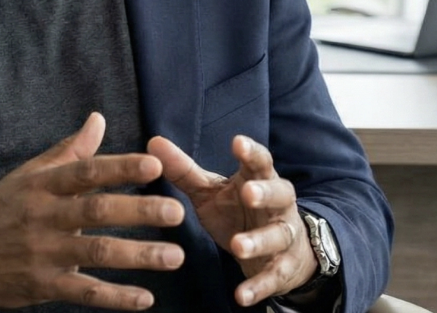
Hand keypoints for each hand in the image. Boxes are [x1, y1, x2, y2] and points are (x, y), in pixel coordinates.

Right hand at [0, 113, 186, 311]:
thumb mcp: (26, 176)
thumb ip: (67, 152)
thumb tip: (98, 119)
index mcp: (42, 185)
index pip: (86, 172)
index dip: (121, 167)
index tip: (155, 164)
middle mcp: (43, 217)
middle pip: (96, 211)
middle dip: (139, 211)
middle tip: (176, 211)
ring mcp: (42, 253)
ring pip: (96, 253)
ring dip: (138, 256)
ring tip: (174, 256)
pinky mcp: (41, 286)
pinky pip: (84, 292)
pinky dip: (115, 298)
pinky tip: (145, 299)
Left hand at [147, 134, 316, 306]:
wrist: (282, 251)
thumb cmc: (239, 211)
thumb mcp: (212, 191)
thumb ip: (184, 170)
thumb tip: (153, 142)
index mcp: (260, 180)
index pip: (259, 161)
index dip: (250, 151)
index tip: (237, 141)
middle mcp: (277, 205)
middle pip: (279, 193)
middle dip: (265, 192)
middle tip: (248, 192)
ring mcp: (282, 236)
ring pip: (276, 235)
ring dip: (258, 241)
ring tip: (238, 247)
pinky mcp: (281, 268)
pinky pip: (272, 277)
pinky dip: (258, 287)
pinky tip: (241, 296)